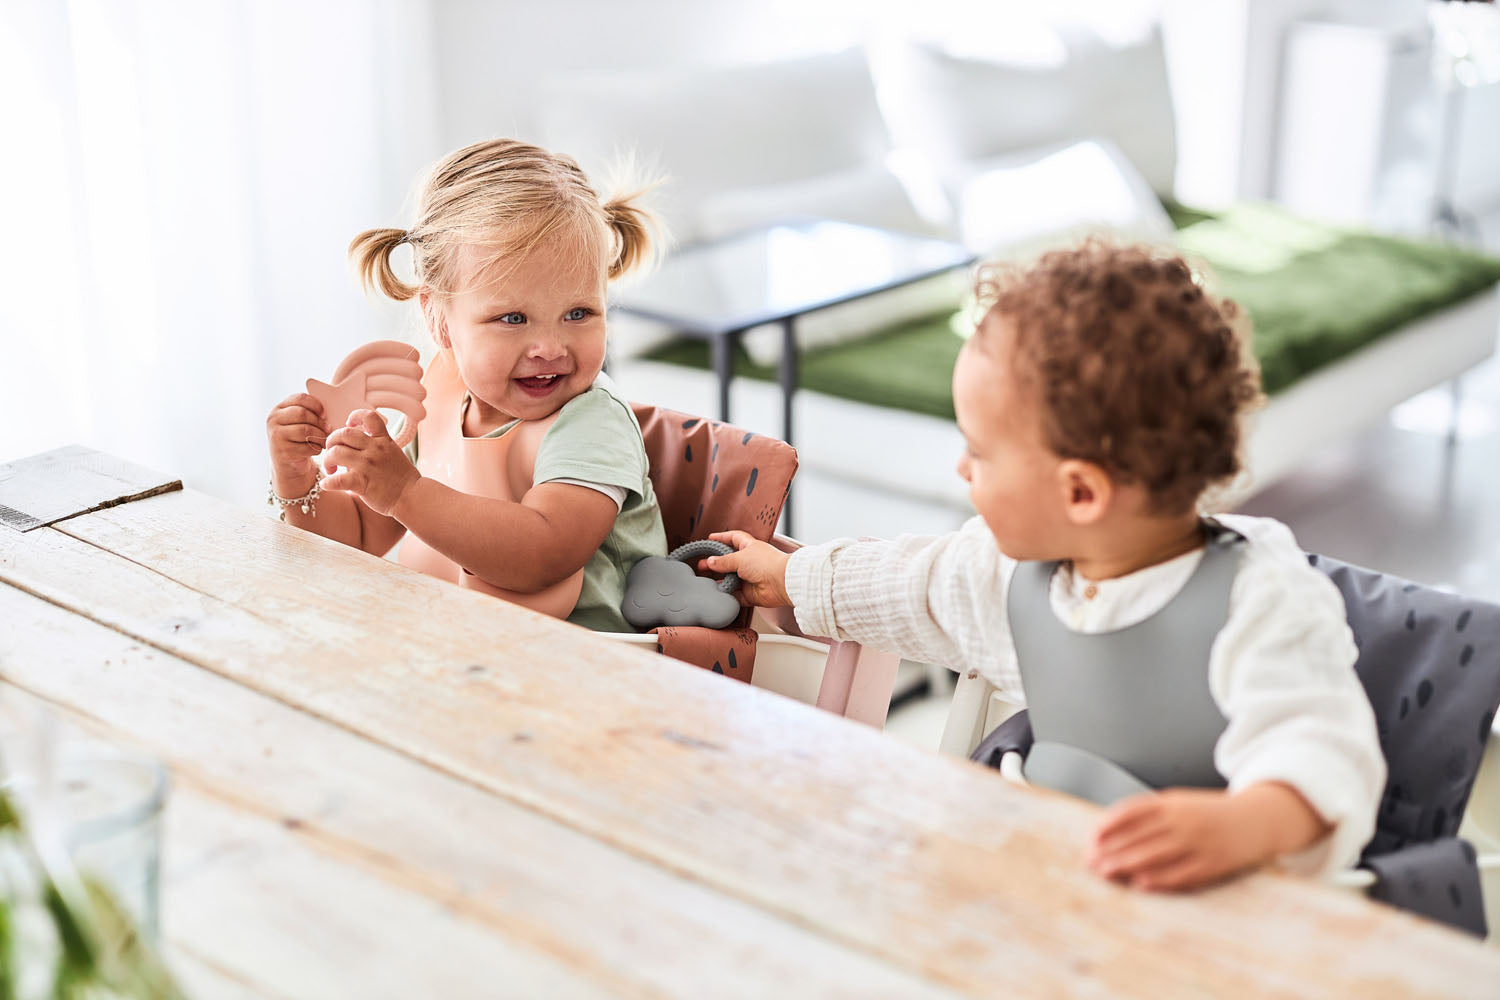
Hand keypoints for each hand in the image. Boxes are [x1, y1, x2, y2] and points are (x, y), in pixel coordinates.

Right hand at [266, 392, 328, 494]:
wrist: (289, 465)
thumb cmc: (299, 439)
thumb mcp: (300, 423)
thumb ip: (310, 413)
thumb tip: (328, 413)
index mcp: (279, 409)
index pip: (300, 398)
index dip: (316, 405)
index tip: (324, 415)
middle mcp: (273, 420)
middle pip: (303, 414)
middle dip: (320, 423)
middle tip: (328, 430)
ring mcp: (276, 436)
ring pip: (306, 430)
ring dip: (320, 436)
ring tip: (323, 441)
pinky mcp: (283, 452)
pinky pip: (307, 447)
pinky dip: (316, 449)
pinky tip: (316, 450)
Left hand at [321, 408, 420, 516]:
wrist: (412, 497)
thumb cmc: (402, 478)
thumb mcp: (392, 453)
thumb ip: (375, 446)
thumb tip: (354, 446)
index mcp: (383, 441)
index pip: (368, 417)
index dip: (355, 416)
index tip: (350, 425)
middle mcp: (375, 449)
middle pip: (343, 433)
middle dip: (332, 441)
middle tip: (332, 452)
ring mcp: (368, 466)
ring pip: (336, 453)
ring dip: (327, 460)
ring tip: (330, 470)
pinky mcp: (363, 483)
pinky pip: (338, 480)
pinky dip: (328, 482)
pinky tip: (326, 484)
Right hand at [701, 530, 792, 607]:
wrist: (782, 582)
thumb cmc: (767, 564)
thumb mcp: (740, 557)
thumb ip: (723, 561)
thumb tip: (710, 562)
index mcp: (749, 547)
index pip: (733, 538)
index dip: (722, 537)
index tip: (710, 539)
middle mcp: (750, 562)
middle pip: (728, 561)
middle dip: (715, 563)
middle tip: (701, 566)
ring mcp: (750, 578)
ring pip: (730, 580)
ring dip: (718, 581)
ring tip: (705, 582)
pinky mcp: (751, 594)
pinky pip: (735, 596)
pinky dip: (727, 596)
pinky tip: (717, 595)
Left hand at [1086, 786, 1299, 891]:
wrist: (1257, 819)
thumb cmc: (1209, 813)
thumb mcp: (1180, 802)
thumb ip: (1151, 813)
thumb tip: (1112, 830)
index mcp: (1173, 802)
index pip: (1133, 811)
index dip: (1110, 824)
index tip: (1092, 837)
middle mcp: (1184, 820)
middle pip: (1140, 835)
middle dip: (1112, 849)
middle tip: (1090, 861)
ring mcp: (1198, 842)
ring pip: (1156, 855)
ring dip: (1127, 864)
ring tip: (1106, 872)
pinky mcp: (1212, 863)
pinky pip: (1181, 873)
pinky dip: (1159, 879)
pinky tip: (1140, 884)